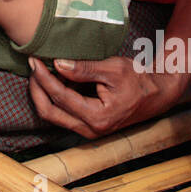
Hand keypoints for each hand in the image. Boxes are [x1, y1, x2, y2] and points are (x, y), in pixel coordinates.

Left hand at [27, 56, 176, 139]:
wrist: (157, 95)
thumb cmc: (138, 80)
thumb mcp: (113, 69)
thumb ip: (84, 68)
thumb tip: (58, 64)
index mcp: (98, 117)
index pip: (60, 97)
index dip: (44, 78)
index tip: (35, 60)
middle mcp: (90, 130)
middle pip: (49, 112)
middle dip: (36, 89)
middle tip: (33, 66)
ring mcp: (88, 131)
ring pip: (54, 115)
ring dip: (43, 93)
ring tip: (42, 70)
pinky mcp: (88, 126)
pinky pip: (63, 114)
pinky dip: (54, 97)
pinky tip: (55, 78)